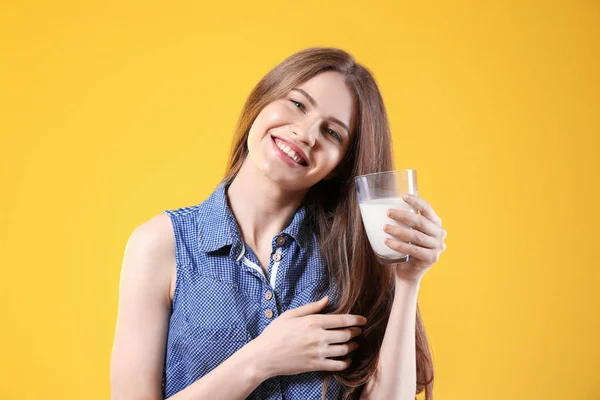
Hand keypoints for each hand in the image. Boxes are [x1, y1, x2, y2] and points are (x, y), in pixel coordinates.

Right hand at [251, 296, 366, 378]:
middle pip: (346, 334)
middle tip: (359, 331)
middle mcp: (318, 337)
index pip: (342, 319)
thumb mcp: (291, 315)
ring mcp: (318, 352)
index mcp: (312, 322)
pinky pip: (337, 365)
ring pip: (344, 349)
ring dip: (353, 346)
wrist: (264, 356)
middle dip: (356, 332)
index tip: (363, 320)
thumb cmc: (275, 333)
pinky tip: (347, 359)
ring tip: (354, 343)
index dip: (356, 320)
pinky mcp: (316, 365)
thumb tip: (326, 299)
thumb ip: (310, 307)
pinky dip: (346, 362)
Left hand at [384, 193, 447, 283]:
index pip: (427, 208)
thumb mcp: (408, 232)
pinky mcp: (432, 258)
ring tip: (385, 227)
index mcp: (436, 223)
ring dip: (398, 230)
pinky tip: (387, 242)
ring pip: (416, 236)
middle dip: (403, 215)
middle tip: (388, 212)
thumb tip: (382, 204)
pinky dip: (399, 245)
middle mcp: (440, 234)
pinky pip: (413, 250)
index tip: (402, 195)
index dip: (416, 201)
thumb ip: (404, 220)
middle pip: (420, 221)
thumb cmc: (405, 248)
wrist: (408, 273)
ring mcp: (438, 247)